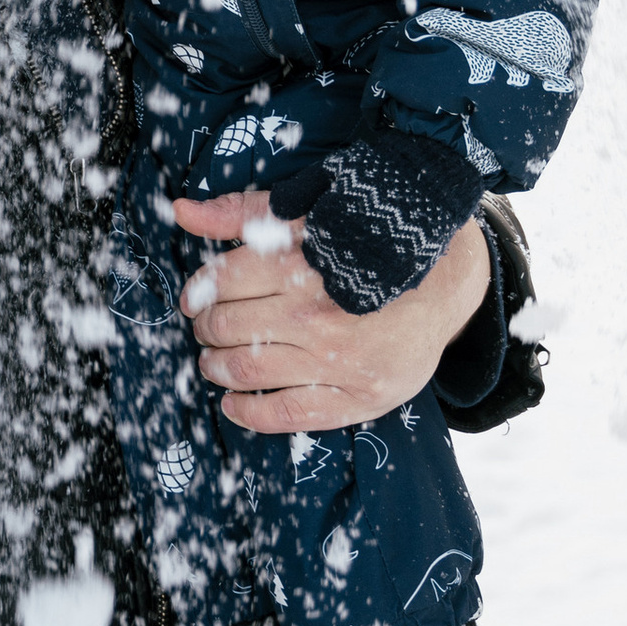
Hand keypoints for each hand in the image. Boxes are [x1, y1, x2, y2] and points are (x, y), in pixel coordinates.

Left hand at [171, 192, 488, 432]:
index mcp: (300, 263)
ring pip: (248, 372)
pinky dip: (249, 413)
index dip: (198, 293)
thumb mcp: (307, 212)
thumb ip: (242, 213)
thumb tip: (181, 210)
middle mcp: (316, 313)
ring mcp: (339, 359)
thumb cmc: (369, 242)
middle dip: (205, 330)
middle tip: (206, 330)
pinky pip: (289, 415)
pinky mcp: (361, 396)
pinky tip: (233, 404)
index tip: (195, 299)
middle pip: (227, 328)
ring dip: (217, 369)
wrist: (445, 280)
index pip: (221, 283)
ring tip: (214, 362)